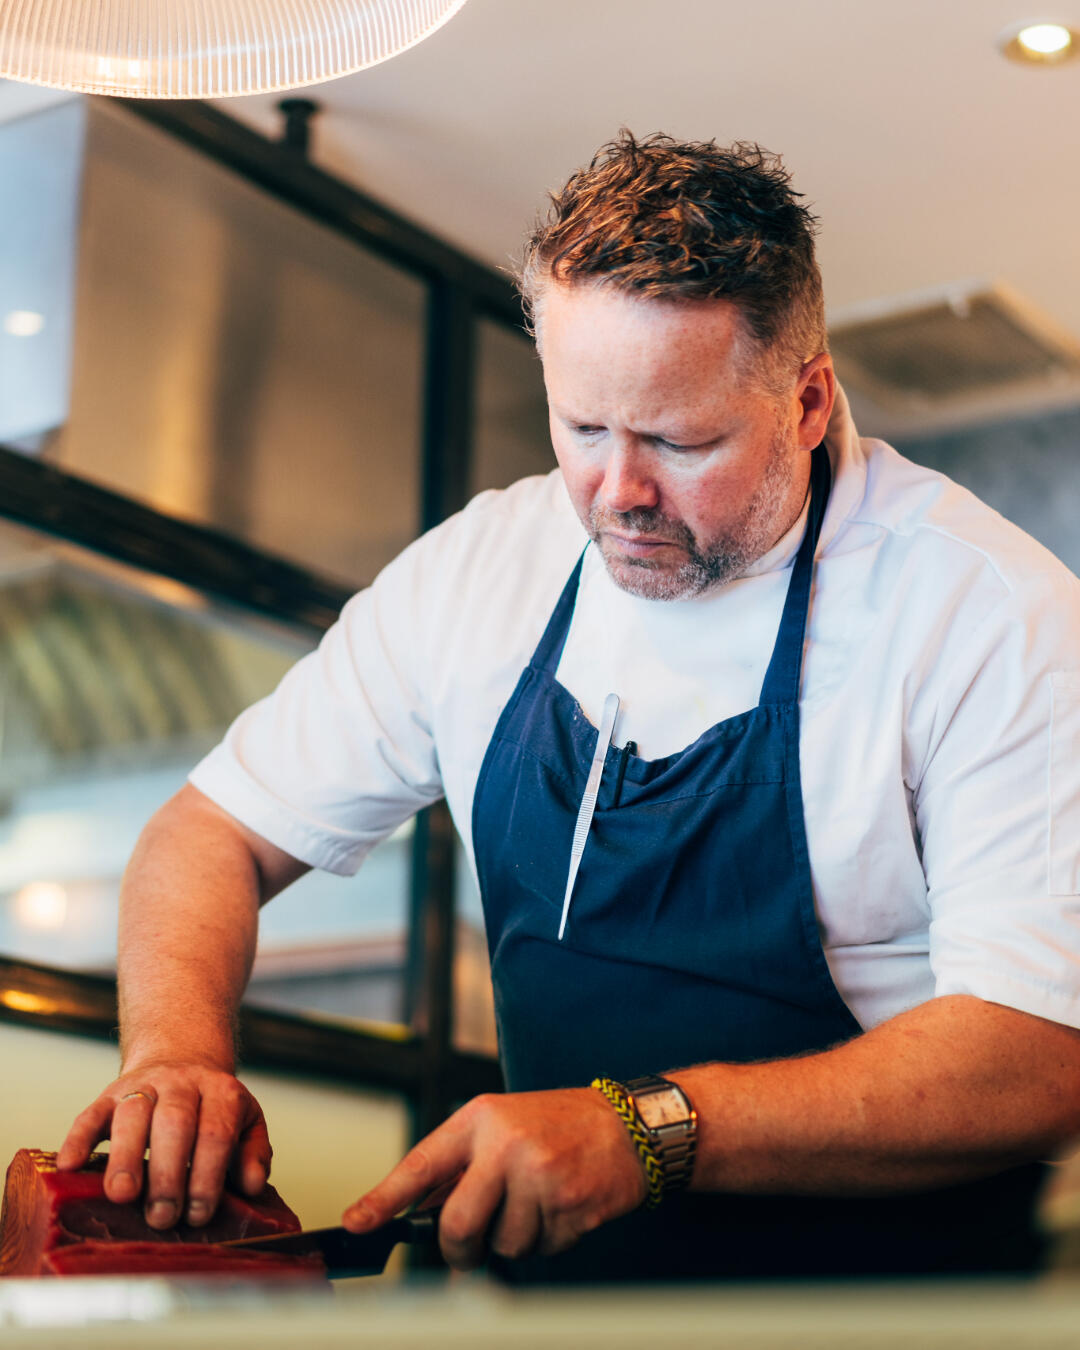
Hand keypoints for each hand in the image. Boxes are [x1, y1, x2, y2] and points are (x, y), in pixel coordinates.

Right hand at [56, 1060, 271, 1229]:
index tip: (198, 1213)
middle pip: (175, 1124)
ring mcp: (144, 1086)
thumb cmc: (213, 1108)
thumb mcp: (246, 1121)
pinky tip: (71, 1165)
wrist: (182, 1058)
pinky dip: (78, 1139)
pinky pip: (91, 1113)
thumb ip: (253, 1152)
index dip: (207, 1175)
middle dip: (168, 1174)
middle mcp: (182, 1083)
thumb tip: (253, 1185)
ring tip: (122, 1196)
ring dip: (126, 1157)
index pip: (216, 1132)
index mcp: (221, 1091)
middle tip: (162, 1217)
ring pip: (133, 1115)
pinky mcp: (109, 1094)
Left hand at [342, 1088, 646, 1268]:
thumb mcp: (503, 1124)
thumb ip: (463, 1165)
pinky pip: (540, 1250)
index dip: (384, 1198)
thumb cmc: (561, 1124)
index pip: (421, 1164)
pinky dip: (547, 1241)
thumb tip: (422, 1215)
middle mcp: (506, 1144)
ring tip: (537, 1202)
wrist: (628, 1125)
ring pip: (503, 1245)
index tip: (357, 1221)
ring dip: (515, 1240)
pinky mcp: (570, 1206)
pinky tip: (561, 1207)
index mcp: (481, 1119)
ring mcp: (539, 1176)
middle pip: (458, 1224)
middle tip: (470, 1250)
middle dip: (461, 1250)